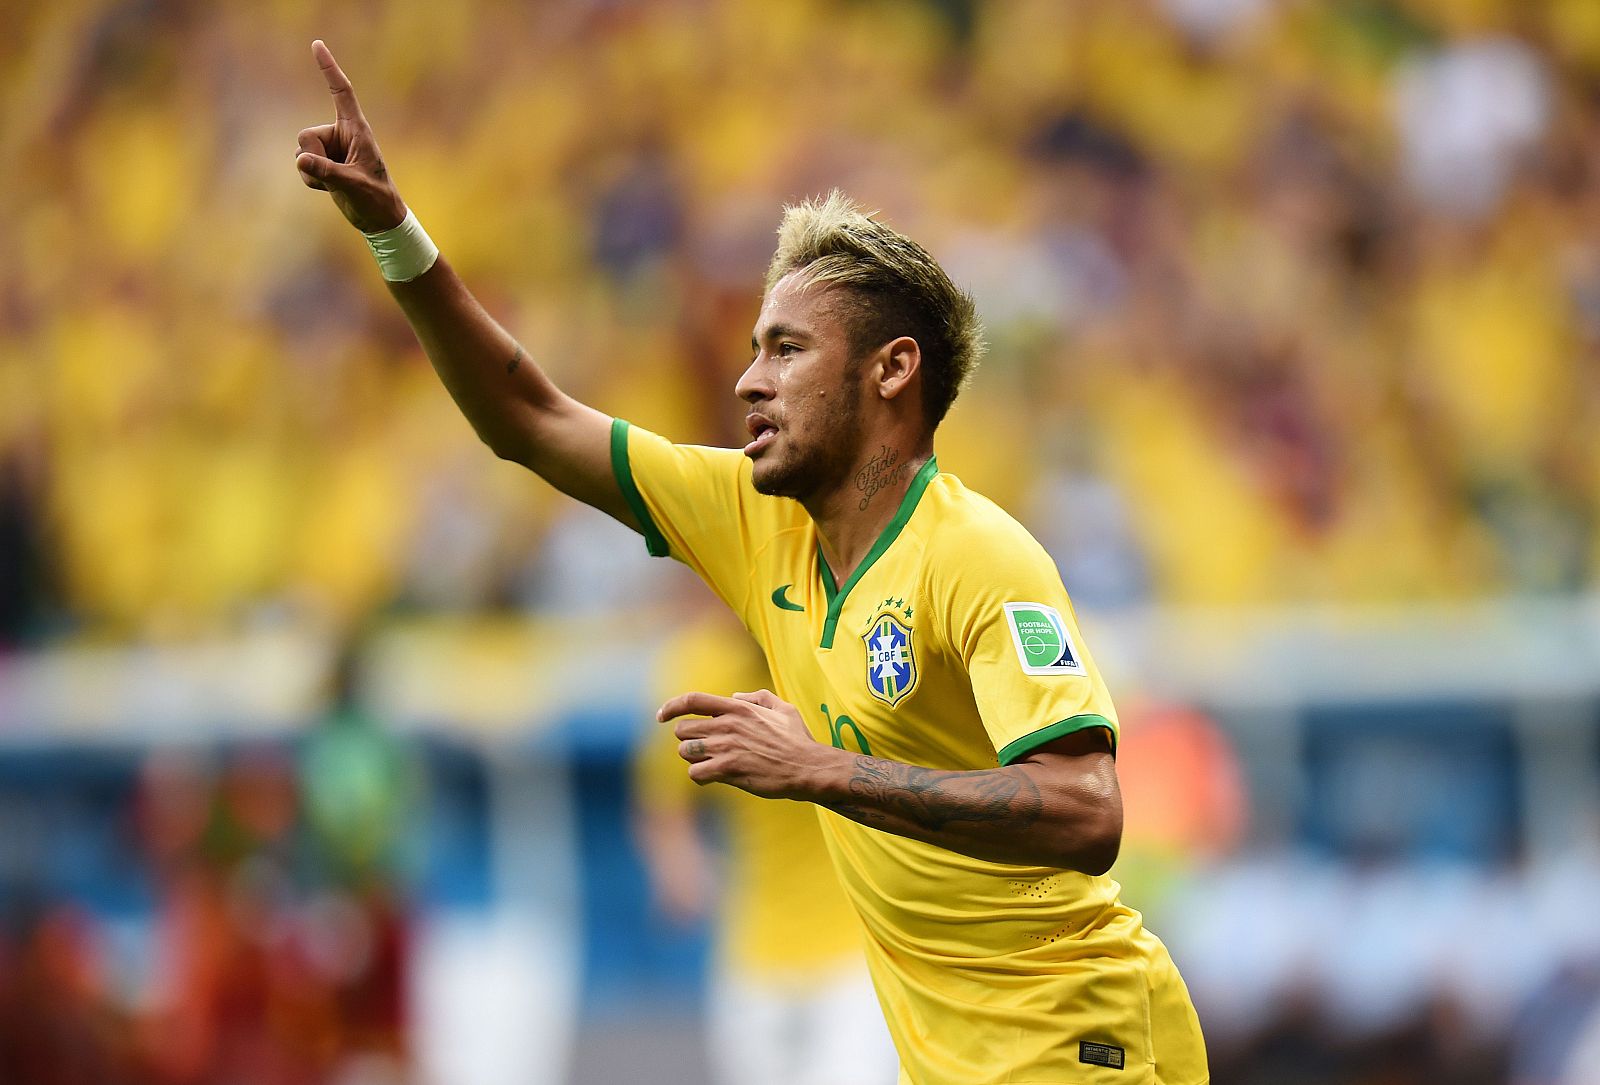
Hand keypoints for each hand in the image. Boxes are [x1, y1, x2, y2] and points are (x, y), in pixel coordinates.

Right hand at [295, 40, 405, 232]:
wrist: (378, 218)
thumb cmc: (375, 198)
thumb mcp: (352, 184)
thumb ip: (327, 171)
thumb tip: (301, 160)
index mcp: (356, 130)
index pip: (341, 93)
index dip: (329, 69)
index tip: (317, 45)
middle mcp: (341, 134)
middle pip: (306, 135)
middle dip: (314, 157)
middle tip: (338, 175)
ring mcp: (330, 148)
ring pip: (301, 152)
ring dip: (313, 173)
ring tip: (338, 183)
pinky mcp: (323, 162)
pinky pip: (302, 165)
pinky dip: (311, 180)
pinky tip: (330, 188)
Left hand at [656, 689, 836, 799]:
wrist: (807, 767)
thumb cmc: (798, 739)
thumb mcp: (783, 708)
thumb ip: (758, 697)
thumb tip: (735, 695)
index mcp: (738, 708)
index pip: (692, 700)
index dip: (671, 707)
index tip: (661, 716)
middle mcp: (727, 725)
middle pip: (683, 729)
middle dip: (688, 739)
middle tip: (702, 747)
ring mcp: (726, 748)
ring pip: (686, 751)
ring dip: (693, 758)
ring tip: (710, 762)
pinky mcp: (728, 769)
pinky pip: (695, 773)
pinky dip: (699, 776)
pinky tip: (712, 777)